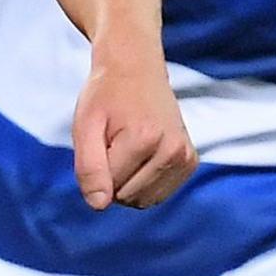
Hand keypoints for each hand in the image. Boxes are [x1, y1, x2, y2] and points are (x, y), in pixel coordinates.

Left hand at [71, 55, 194, 209]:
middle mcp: (172, 150)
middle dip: (113, 176)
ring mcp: (185, 157)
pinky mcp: (190, 161)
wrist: (136, 69)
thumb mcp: (85, 126)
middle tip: (115, 141)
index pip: (109, 188)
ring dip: (128, 181)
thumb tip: (99, 206)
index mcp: (144, 139)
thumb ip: (89, 167)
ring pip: (143, 200)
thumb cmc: (106, 96)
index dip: (98, 167)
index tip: (103, 137)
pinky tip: (143, 154)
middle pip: (127, 197)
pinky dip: (144, 182)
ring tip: (128, 147)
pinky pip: (158, 195)